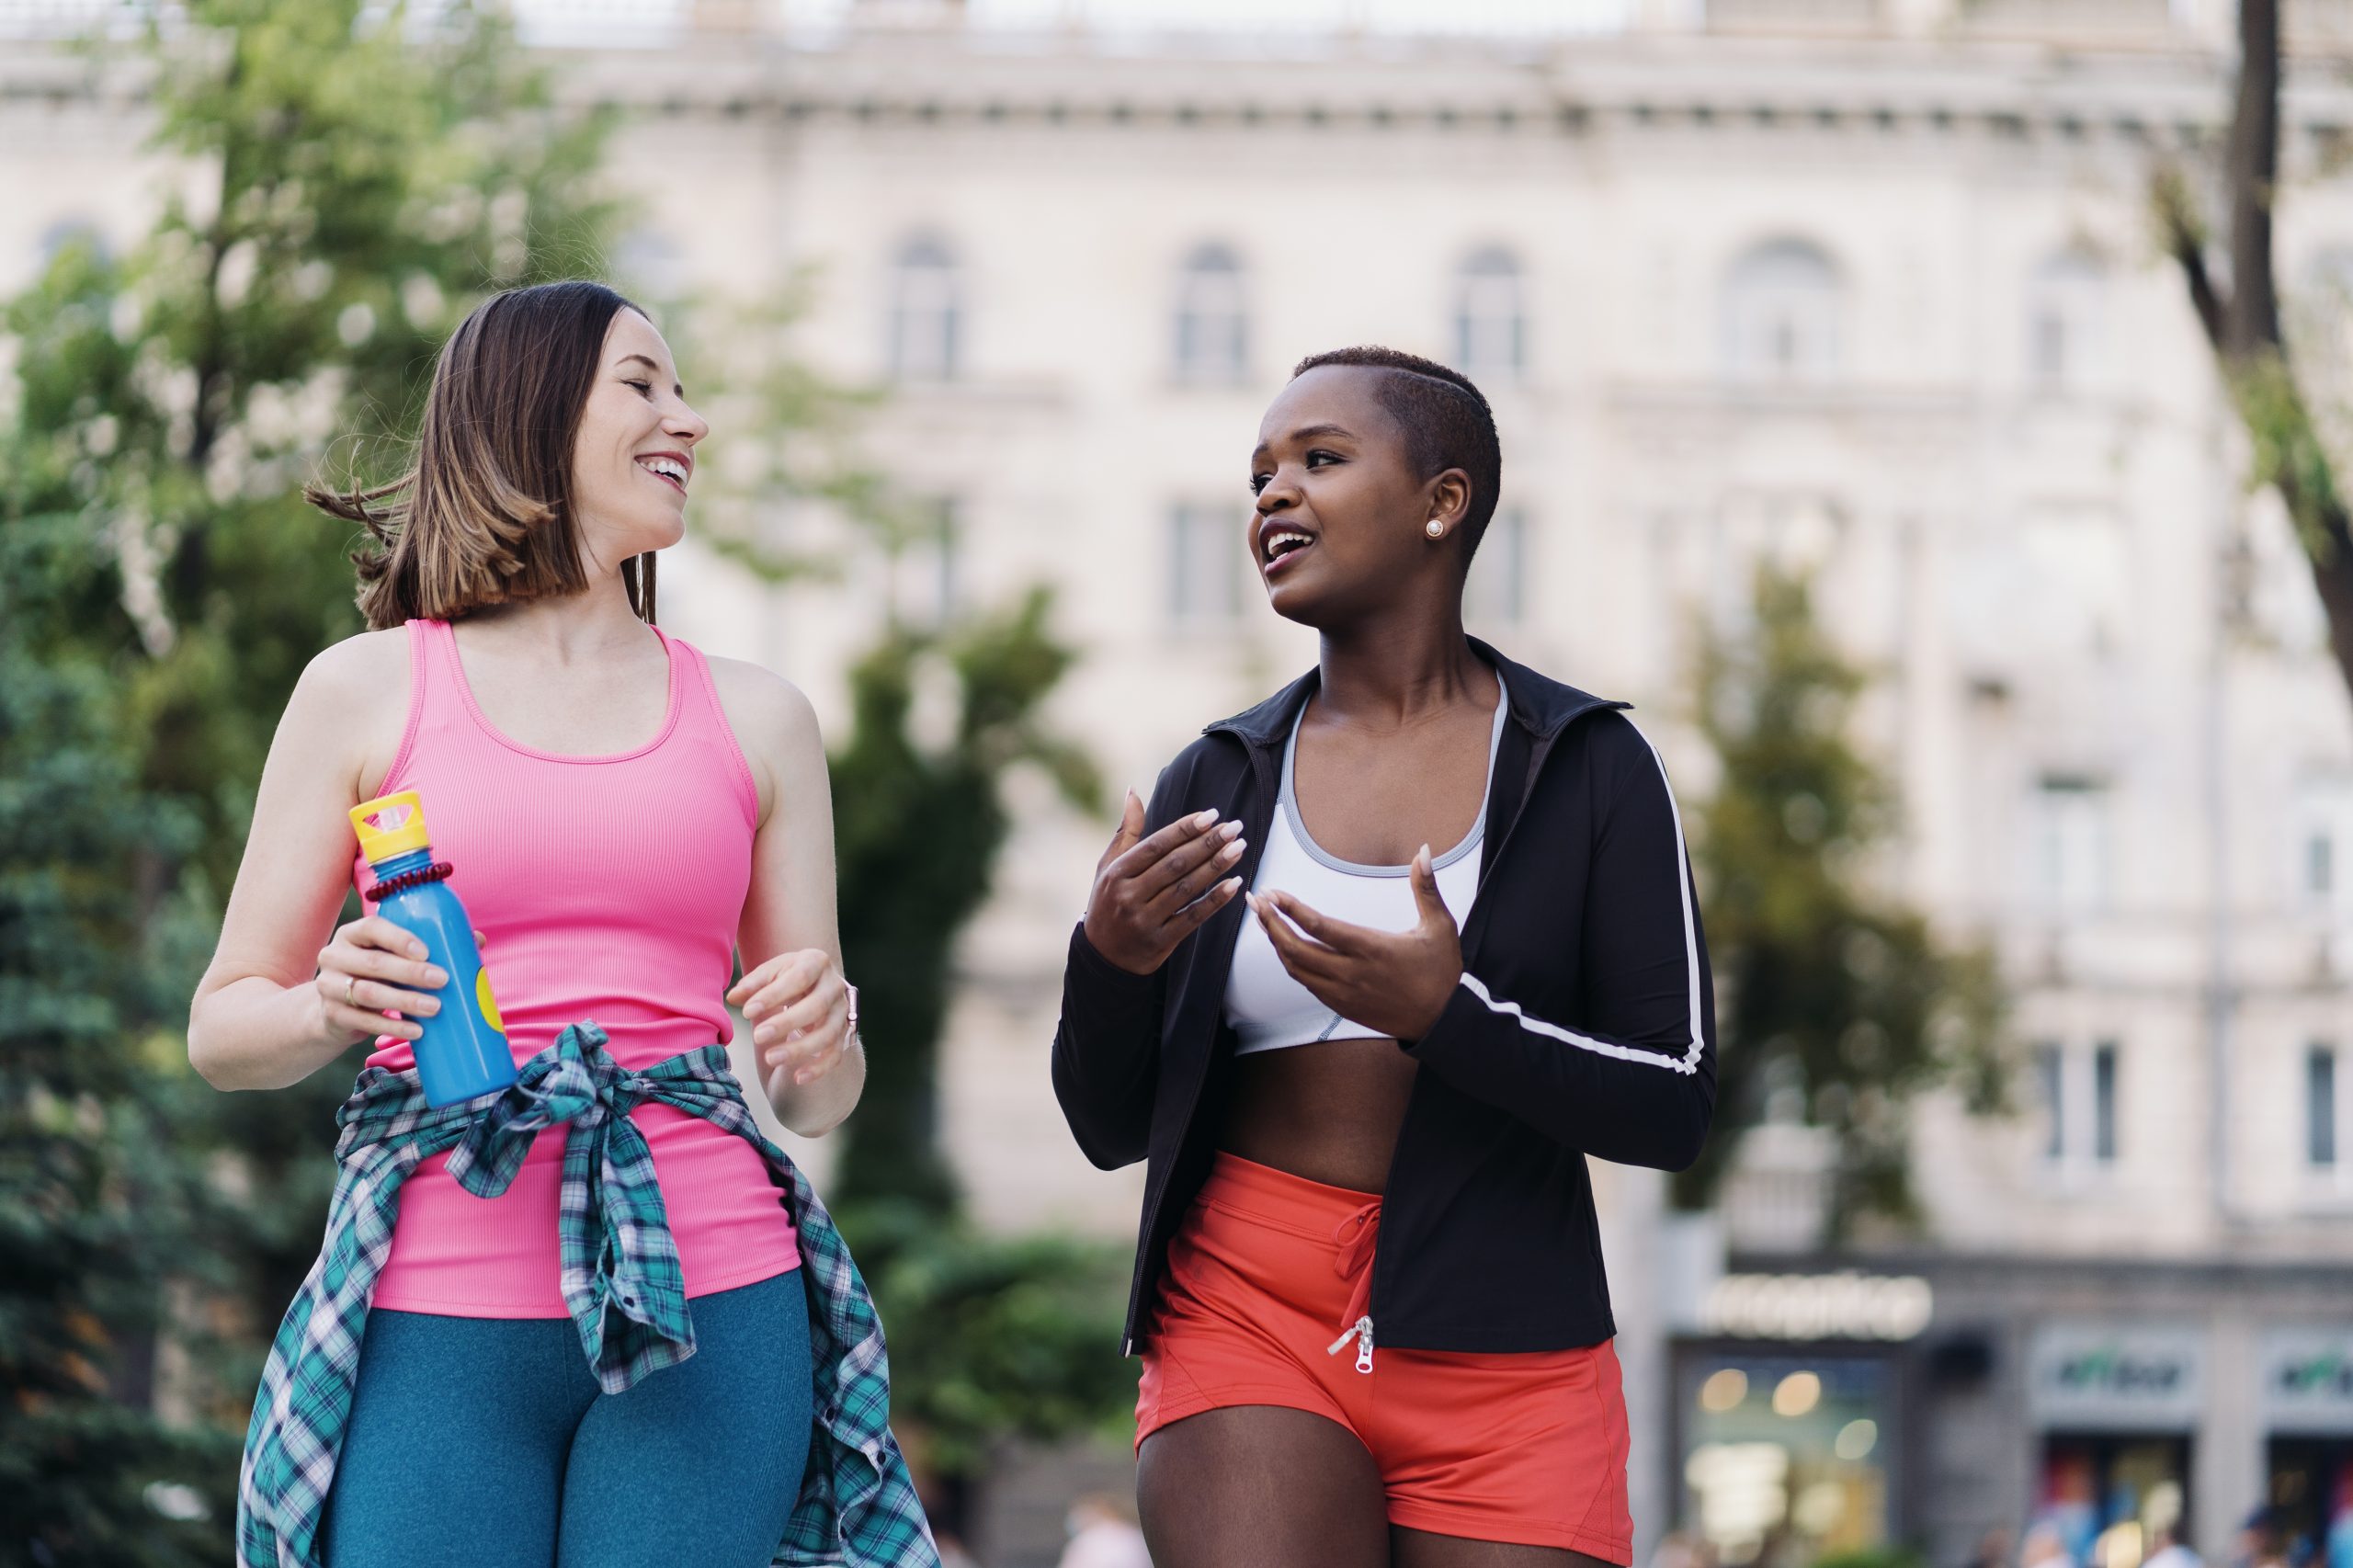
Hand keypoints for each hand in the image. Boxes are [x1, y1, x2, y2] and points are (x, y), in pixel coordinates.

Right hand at [314, 916, 446, 1044]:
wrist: (337, 1010)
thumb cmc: (377, 974)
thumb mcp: (393, 957)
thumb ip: (429, 946)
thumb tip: (477, 939)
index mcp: (353, 934)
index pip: (372, 927)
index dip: (399, 938)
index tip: (427, 952)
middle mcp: (335, 955)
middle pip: (373, 963)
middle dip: (410, 972)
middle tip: (442, 980)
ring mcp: (328, 985)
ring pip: (369, 993)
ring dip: (405, 1001)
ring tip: (434, 1007)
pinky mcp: (332, 1014)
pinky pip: (364, 1021)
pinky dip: (392, 1027)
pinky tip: (416, 1031)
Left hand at [727, 949, 851, 1086]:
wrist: (818, 983)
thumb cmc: (788, 976)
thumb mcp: (772, 972)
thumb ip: (753, 984)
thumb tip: (733, 998)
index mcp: (817, 962)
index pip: (799, 978)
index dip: (773, 995)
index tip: (747, 1012)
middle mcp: (834, 986)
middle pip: (817, 1007)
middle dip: (787, 1023)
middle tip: (757, 1036)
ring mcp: (842, 1012)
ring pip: (828, 1034)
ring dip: (800, 1049)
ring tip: (770, 1058)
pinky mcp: (843, 1034)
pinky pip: (835, 1055)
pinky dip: (819, 1068)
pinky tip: (797, 1078)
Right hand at [1083, 790, 1247, 974]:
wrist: (1102, 957)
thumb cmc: (1108, 902)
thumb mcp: (1108, 866)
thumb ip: (1126, 831)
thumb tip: (1132, 791)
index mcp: (1117, 873)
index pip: (1156, 846)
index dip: (1185, 829)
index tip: (1211, 815)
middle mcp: (1129, 896)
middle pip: (1175, 864)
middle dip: (1208, 843)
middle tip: (1234, 827)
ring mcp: (1145, 920)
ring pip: (1187, 889)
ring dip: (1216, 867)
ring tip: (1239, 848)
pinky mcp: (1161, 941)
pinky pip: (1193, 917)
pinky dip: (1215, 900)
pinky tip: (1235, 883)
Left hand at [1247, 844, 1463, 1041]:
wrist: (1442, 1020)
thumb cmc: (1441, 971)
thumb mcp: (1439, 925)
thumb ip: (1426, 887)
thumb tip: (1424, 851)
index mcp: (1371, 948)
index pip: (1319, 926)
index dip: (1290, 909)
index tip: (1272, 893)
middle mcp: (1351, 972)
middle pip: (1296, 948)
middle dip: (1271, 924)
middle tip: (1256, 902)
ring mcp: (1343, 993)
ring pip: (1296, 969)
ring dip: (1277, 944)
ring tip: (1266, 921)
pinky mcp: (1341, 1006)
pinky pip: (1307, 984)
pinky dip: (1292, 964)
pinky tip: (1287, 948)